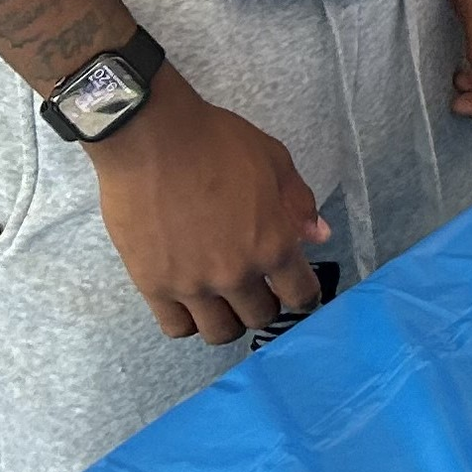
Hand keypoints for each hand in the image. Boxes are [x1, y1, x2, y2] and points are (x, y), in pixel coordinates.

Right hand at [88, 72, 329, 343]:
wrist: (153, 139)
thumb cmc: (218, 142)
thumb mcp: (275, 161)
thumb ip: (299, 203)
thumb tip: (318, 236)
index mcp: (273, 244)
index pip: (300, 294)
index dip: (304, 294)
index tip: (296, 288)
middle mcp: (236, 274)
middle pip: (260, 317)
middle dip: (266, 303)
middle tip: (258, 286)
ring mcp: (192, 285)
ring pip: (219, 332)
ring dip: (228, 319)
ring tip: (224, 299)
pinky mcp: (153, 286)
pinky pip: (176, 327)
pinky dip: (189, 321)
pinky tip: (192, 302)